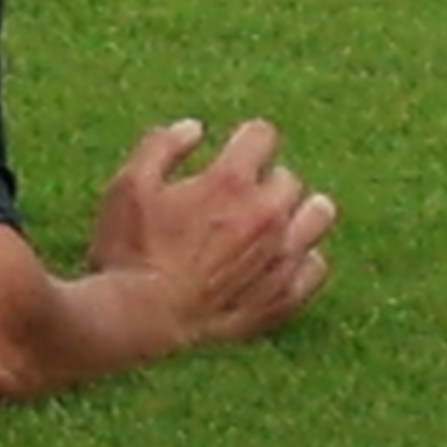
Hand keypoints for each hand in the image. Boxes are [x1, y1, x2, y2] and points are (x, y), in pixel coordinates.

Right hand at [84, 117, 334, 350]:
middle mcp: (266, 213)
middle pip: (288, 178)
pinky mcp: (284, 295)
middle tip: (239, 195)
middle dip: (265, 180)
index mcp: (230, 181)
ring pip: (317, 216)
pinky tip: (280, 260)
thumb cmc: (131, 249)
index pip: (262, 136)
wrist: (143, 317)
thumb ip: (162, 146)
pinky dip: (302, 258)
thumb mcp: (129, 185)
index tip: (234, 149)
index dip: (246, 138)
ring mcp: (280, 257)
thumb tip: (194, 128)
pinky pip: (315, 266)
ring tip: (277, 220)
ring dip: (300, 211)